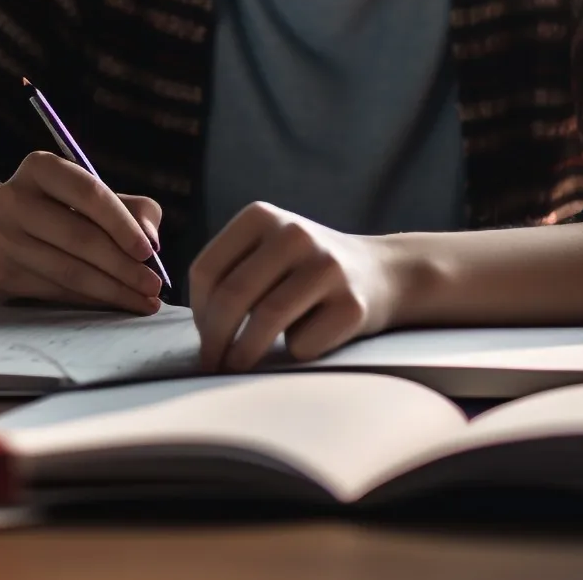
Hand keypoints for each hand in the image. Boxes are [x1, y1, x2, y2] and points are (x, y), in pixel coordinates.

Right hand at [0, 151, 164, 313]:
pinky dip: (90, 302)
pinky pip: (53, 292)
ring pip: (67, 271)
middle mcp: (10, 197)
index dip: (122, 224)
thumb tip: (151, 238)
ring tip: (143, 301)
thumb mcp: (100, 201)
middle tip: (154, 286)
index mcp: (39, 167)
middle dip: (123, 266)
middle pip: (78, 236)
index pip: (88, 192)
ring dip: (112, 291)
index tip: (150, 252)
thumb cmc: (66, 214)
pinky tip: (113, 305)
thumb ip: (135, 210)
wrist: (8, 238)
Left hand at [190, 202, 399, 370]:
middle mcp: (294, 234)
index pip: (207, 270)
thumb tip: (201, 329)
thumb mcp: (267, 250)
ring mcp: (328, 267)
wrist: (384, 273)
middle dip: (214, 338)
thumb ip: (231, 273)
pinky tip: (305, 341)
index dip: (198, 310)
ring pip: (265, 320)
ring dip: (242, 354)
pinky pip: (302, 344)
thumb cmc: (307, 271)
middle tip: (210, 362)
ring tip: (235, 366)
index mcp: (262, 216)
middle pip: (232, 296)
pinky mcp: (352, 305)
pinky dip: (293, 353)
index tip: (204, 334)